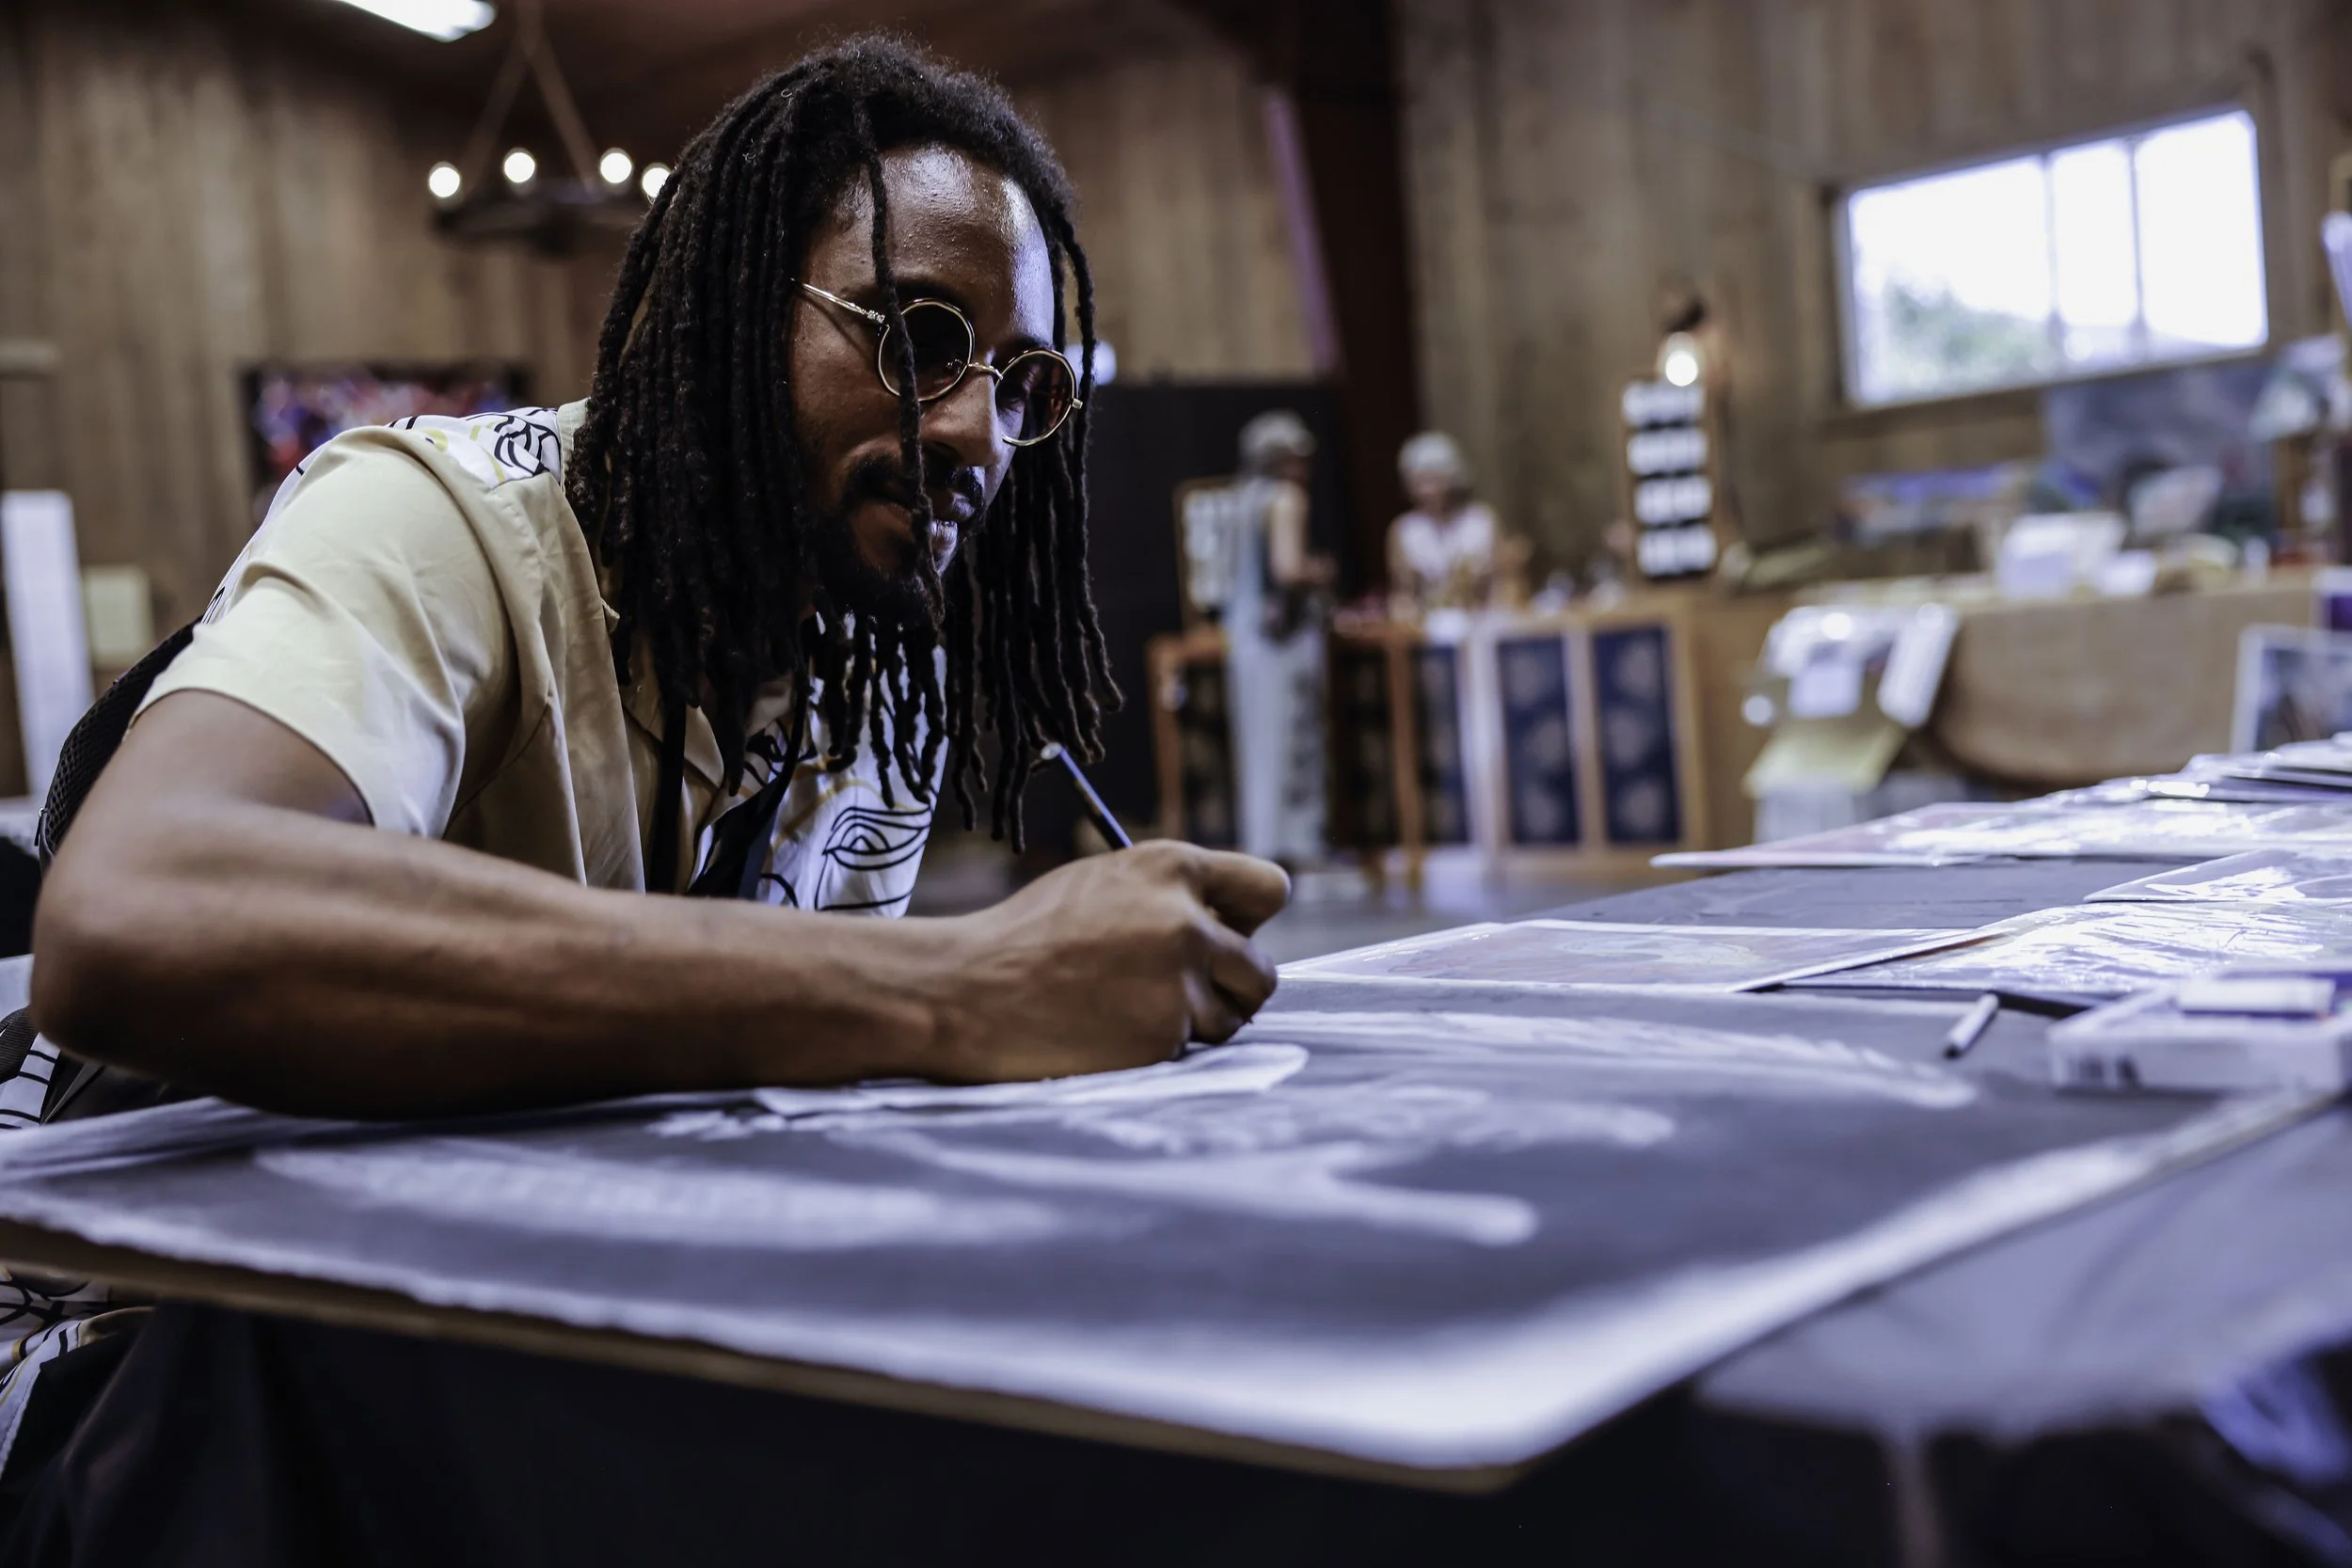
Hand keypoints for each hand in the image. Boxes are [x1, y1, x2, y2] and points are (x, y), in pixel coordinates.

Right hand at [922, 842, 1289, 1081]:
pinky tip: (1107, 1032)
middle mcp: (1186, 920)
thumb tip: (1229, 925)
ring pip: (1231, 1018)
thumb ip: (1168, 896)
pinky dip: (1158, 1047)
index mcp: (1171, 867)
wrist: (968, 990)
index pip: (1269, 888)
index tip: (1228, 936)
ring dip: (1194, 1022)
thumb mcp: (1102, 883)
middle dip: (1232, 987)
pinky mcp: (1163, 1036)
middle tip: (1182, 992)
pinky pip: (1189, 1048)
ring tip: (1127, 1009)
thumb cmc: (1027, 936)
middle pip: (1261, 970)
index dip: (1249, 920)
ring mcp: (1177, 982)